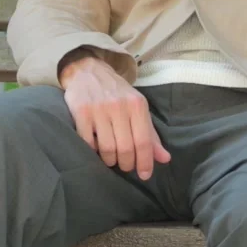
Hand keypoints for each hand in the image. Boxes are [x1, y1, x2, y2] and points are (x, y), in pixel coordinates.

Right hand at [62, 57, 170, 179]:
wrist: (89, 71)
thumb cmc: (117, 94)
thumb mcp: (138, 108)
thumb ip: (150, 134)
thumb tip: (165, 159)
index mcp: (137, 105)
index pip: (144, 141)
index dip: (145, 162)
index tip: (144, 175)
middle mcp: (119, 106)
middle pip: (126, 148)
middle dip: (127, 164)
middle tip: (125, 165)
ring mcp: (99, 108)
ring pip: (107, 148)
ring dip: (110, 160)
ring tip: (111, 158)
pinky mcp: (81, 111)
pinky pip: (88, 142)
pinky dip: (93, 151)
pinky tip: (95, 149)